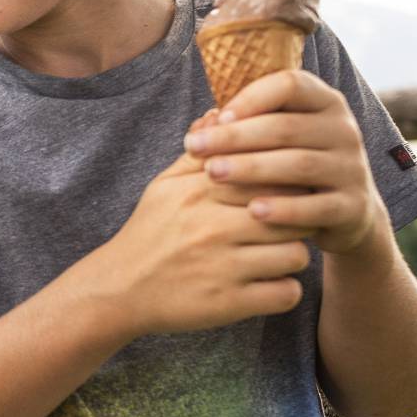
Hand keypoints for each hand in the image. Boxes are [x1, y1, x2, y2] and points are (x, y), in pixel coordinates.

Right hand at [93, 149, 313, 337]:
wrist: (119, 289)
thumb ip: (198, 154)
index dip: (288, 182)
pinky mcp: (230, 303)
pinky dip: (284, 292)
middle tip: (286, 226)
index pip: (270, 174)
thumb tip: (219, 112)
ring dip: (291, 257)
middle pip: (292, 212)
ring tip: (274, 256)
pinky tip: (267, 285)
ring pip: (296, 254)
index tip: (284, 193)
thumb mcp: (164, 187)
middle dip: (297, 219)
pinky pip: (286, 294)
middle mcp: (214, 226)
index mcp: (202, 192)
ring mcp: (223, 267)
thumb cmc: (149, 233)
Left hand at [185, 70, 384, 254]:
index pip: (290, 85)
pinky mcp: (354, 206)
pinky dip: (285, 209)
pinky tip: (252, 211)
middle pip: (287, 127)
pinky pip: (318, 206)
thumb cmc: (290, 166)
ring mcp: (352, 168)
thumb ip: (242, 127)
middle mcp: (344, 130)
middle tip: (195, 147)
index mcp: (324, 103)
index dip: (251, 98)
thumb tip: (201, 125)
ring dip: (251, 168)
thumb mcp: (273, 141)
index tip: (216, 118)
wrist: (344, 214)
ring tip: (212, 174)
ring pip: (300, 164)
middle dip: (235, 137)